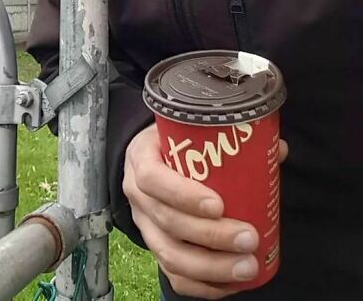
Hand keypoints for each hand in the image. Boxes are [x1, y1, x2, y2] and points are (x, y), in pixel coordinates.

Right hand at [123, 123, 287, 299]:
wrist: (150, 159)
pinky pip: (174, 276)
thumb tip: (278, 149)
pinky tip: (233, 283)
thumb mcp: (189, 131)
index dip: (183, 195)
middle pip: (167, 222)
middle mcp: (138, 196)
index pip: (152, 178)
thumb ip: (229, 137)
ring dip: (212, 267)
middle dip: (211, 236)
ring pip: (170, 256)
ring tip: (248, 266)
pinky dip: (204, 286)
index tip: (219, 204)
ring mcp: (144, 226)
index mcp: (142, 159)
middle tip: (249, 238)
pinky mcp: (155, 250)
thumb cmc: (175, 145)